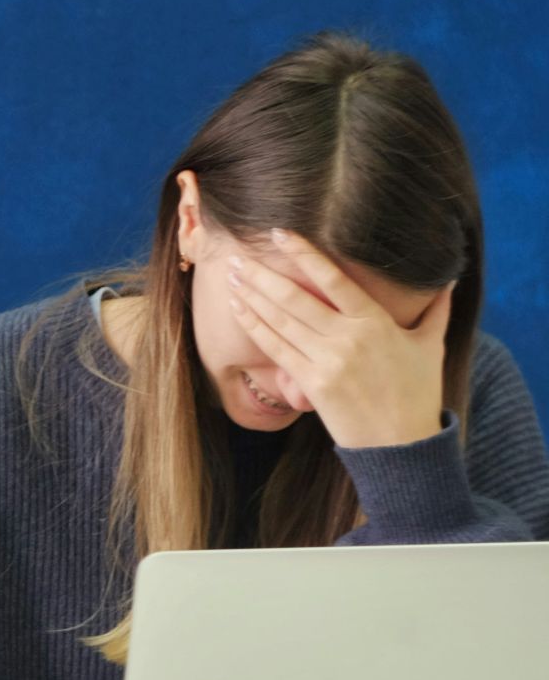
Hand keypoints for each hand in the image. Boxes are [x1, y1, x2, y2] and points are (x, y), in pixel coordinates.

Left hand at [226, 229, 451, 448]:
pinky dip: (254, 327)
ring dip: (252, 296)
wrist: (403, 445)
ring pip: (280, 320)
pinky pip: (276, 349)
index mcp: (376, 322)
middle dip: (262, 275)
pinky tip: (238, 310)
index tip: (279, 234)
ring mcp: (327, 361)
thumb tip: (448, 281)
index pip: (334, 279)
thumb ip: (436, 311)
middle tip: (237, 256)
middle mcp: (348, 338)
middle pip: (296, 298)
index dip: (304, 253)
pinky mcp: (311, 384)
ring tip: (231, 276)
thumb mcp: (430, 347)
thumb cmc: (418, 393)